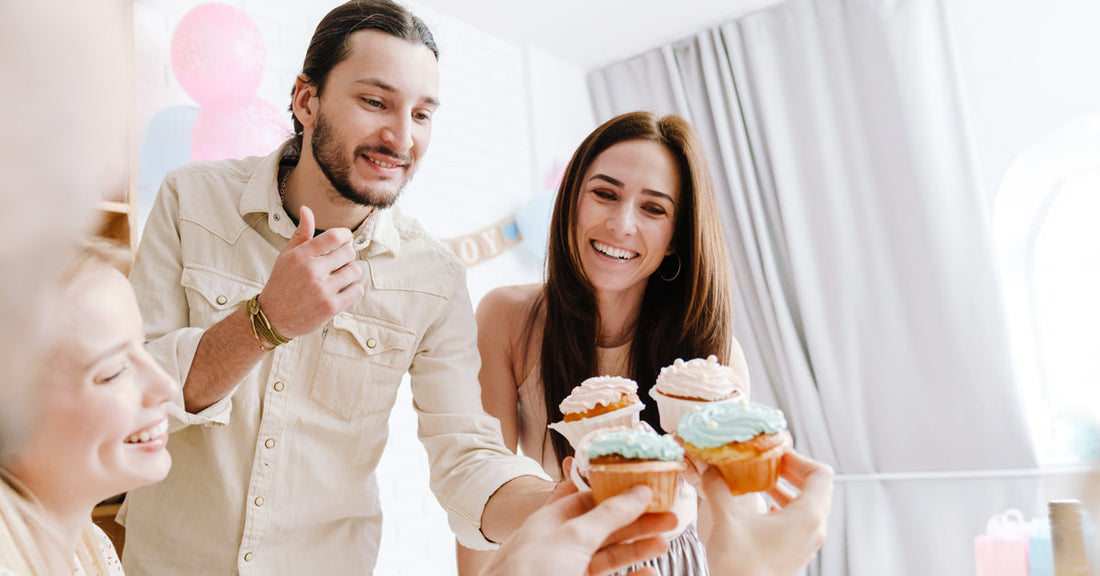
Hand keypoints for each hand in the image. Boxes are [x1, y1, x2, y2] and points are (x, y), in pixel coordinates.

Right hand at [259, 206, 364, 337]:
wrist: (273, 318)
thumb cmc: (282, 283)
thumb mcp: (287, 256)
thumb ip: (301, 234)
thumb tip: (306, 209)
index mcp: (301, 255)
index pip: (335, 236)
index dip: (346, 236)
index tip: (344, 241)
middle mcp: (312, 271)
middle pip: (349, 253)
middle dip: (346, 257)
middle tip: (337, 264)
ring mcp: (322, 290)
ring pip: (355, 271)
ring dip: (351, 274)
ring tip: (338, 278)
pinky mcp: (331, 307)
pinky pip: (356, 290)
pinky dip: (352, 290)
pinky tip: (340, 291)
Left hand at [483, 458, 677, 575]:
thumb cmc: (532, 569)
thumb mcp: (574, 535)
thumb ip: (609, 514)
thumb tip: (639, 489)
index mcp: (555, 519)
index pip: (593, 497)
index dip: (622, 491)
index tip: (651, 487)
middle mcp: (564, 542)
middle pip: (608, 525)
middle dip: (639, 520)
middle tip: (672, 515)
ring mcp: (571, 568)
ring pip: (611, 554)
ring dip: (639, 547)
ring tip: (666, 542)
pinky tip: (650, 574)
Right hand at [692, 450, 833, 575]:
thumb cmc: (740, 565)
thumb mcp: (726, 518)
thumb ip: (718, 486)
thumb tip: (708, 465)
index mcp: (807, 516)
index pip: (820, 473)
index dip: (798, 458)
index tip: (773, 453)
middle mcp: (815, 529)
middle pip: (817, 487)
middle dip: (791, 471)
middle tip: (766, 462)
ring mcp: (807, 543)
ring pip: (809, 505)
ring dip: (787, 489)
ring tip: (761, 481)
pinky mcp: (796, 553)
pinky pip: (800, 521)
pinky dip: (784, 507)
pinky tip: (760, 506)